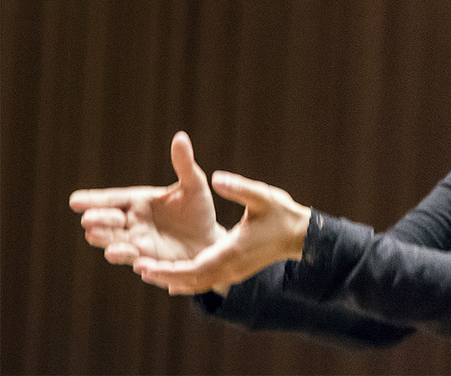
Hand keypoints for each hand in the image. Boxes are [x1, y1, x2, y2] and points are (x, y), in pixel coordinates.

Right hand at [70, 131, 224, 266]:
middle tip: (89, 219)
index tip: (74, 201)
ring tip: (97, 238)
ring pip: (115, 242)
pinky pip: (135, 260)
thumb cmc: (198, 210)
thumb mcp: (194, 186)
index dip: (94, 200)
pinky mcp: (148, 261)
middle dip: (99, 220)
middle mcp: (132, 222)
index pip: (112, 199)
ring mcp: (137, 242)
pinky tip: (128, 256)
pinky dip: (129, 258)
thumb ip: (184, 165)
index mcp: (139, 201)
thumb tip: (180, 136)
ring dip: (107, 241)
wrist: (209, 240)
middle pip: (109, 221)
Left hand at [132, 170, 311, 294]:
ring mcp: (233, 272)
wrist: (300, 235)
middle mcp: (230, 267)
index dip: (168, 270)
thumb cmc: (281, 214)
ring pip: (197, 283)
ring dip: (173, 278)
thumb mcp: (262, 196)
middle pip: (191, 280)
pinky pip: (206, 281)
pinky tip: (172, 280)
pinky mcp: (235, 271)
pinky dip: (187, 280)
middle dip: (163, 275)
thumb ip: (239, 187)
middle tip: (138, 268)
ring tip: (147, 272)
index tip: (145, 265)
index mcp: (233, 251)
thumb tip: (216, 178)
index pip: (195, 268)